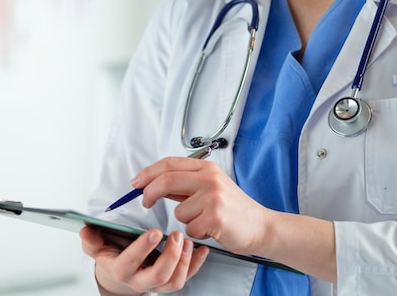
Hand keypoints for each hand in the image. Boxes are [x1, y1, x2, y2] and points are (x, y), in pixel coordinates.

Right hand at [80, 225, 208, 294]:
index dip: (142, 249)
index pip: (130, 263)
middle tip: (176, 235)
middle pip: (158, 275)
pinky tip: (201, 248)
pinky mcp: (170, 280)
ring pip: (174, 281)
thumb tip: (84, 229)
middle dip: (170, 256)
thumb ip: (91, 238)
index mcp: (121, 270)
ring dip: (184, 261)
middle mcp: (140, 281)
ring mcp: (157, 283)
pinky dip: (196, 263)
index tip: (153, 231)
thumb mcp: (98, 244)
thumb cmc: (113, 251)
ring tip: (188, 241)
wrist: (122, 269)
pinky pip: (187, 276)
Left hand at [131, 156, 268, 255]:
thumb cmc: (234, 208)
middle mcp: (209, 178)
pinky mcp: (215, 216)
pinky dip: (197, 232)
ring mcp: (213, 196)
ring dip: (186, 220)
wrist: (261, 226)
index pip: (168, 164)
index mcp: (206, 168)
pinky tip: (211, 229)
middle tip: (145, 202)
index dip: (148, 172)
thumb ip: (183, 184)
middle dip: (149, 192)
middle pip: (166, 180)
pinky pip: (190, 228)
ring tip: (204, 220)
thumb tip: (153, 183)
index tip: (136, 183)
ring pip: (178, 211)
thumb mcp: (209, 187)